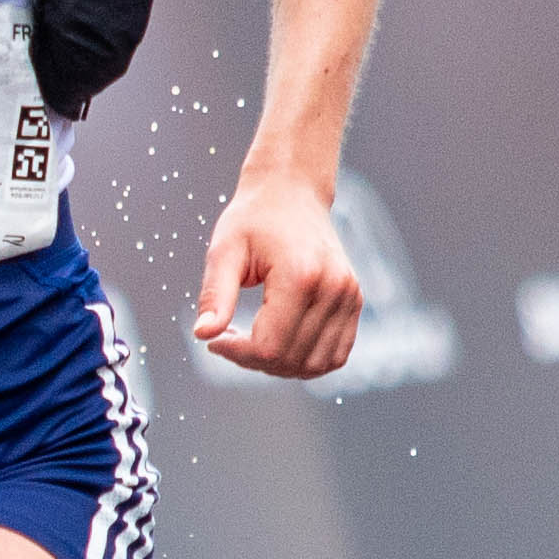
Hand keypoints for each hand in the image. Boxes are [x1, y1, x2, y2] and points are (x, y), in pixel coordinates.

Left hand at [199, 164, 363, 377]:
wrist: (292, 192)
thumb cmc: (254, 218)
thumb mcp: (224, 251)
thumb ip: (215, 294)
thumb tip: (203, 334)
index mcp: (301, 276)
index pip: (269, 346)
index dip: (237, 354)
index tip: (215, 341)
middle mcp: (334, 289)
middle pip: (291, 360)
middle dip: (253, 361)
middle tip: (228, 340)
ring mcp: (349, 297)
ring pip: (316, 365)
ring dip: (280, 366)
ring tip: (253, 343)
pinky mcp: (355, 301)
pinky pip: (335, 355)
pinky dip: (307, 361)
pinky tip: (279, 344)